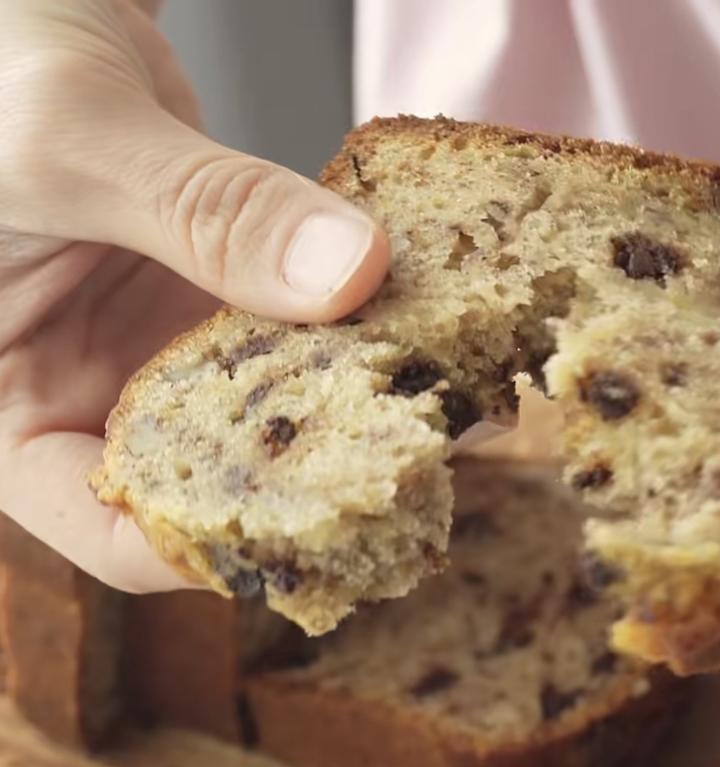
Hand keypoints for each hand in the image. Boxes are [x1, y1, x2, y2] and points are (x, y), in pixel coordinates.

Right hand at [0, 0, 388, 591]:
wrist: (28, 9)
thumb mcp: (72, 145)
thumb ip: (206, 215)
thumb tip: (349, 275)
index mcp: (9, 411)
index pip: (110, 532)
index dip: (225, 541)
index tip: (338, 509)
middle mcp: (93, 395)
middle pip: (216, 478)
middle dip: (319, 470)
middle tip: (425, 456)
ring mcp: (165, 347)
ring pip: (274, 405)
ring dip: (360, 398)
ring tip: (455, 396)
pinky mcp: (223, 296)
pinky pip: (302, 328)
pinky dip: (359, 323)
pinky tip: (431, 321)